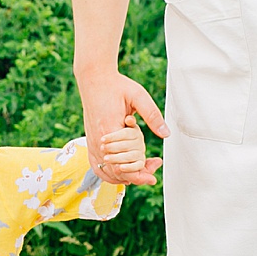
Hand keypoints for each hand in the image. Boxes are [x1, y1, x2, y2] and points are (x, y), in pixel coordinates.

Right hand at [78, 68, 166, 185]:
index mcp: (109, 131)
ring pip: (106, 172)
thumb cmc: (115, 86)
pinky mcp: (90, 141)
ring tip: (141, 170)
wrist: (94, 79)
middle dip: (137, 174)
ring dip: (123, 176)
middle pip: (116, 172)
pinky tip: (122, 170)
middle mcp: (98, 141)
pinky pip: (97, 166)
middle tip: (154, 165)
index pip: (122, 166)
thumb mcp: (139, 96)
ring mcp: (92, 143)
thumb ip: (152, 115)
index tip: (152, 176)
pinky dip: (109, 173)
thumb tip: (166, 133)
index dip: (138, 175)